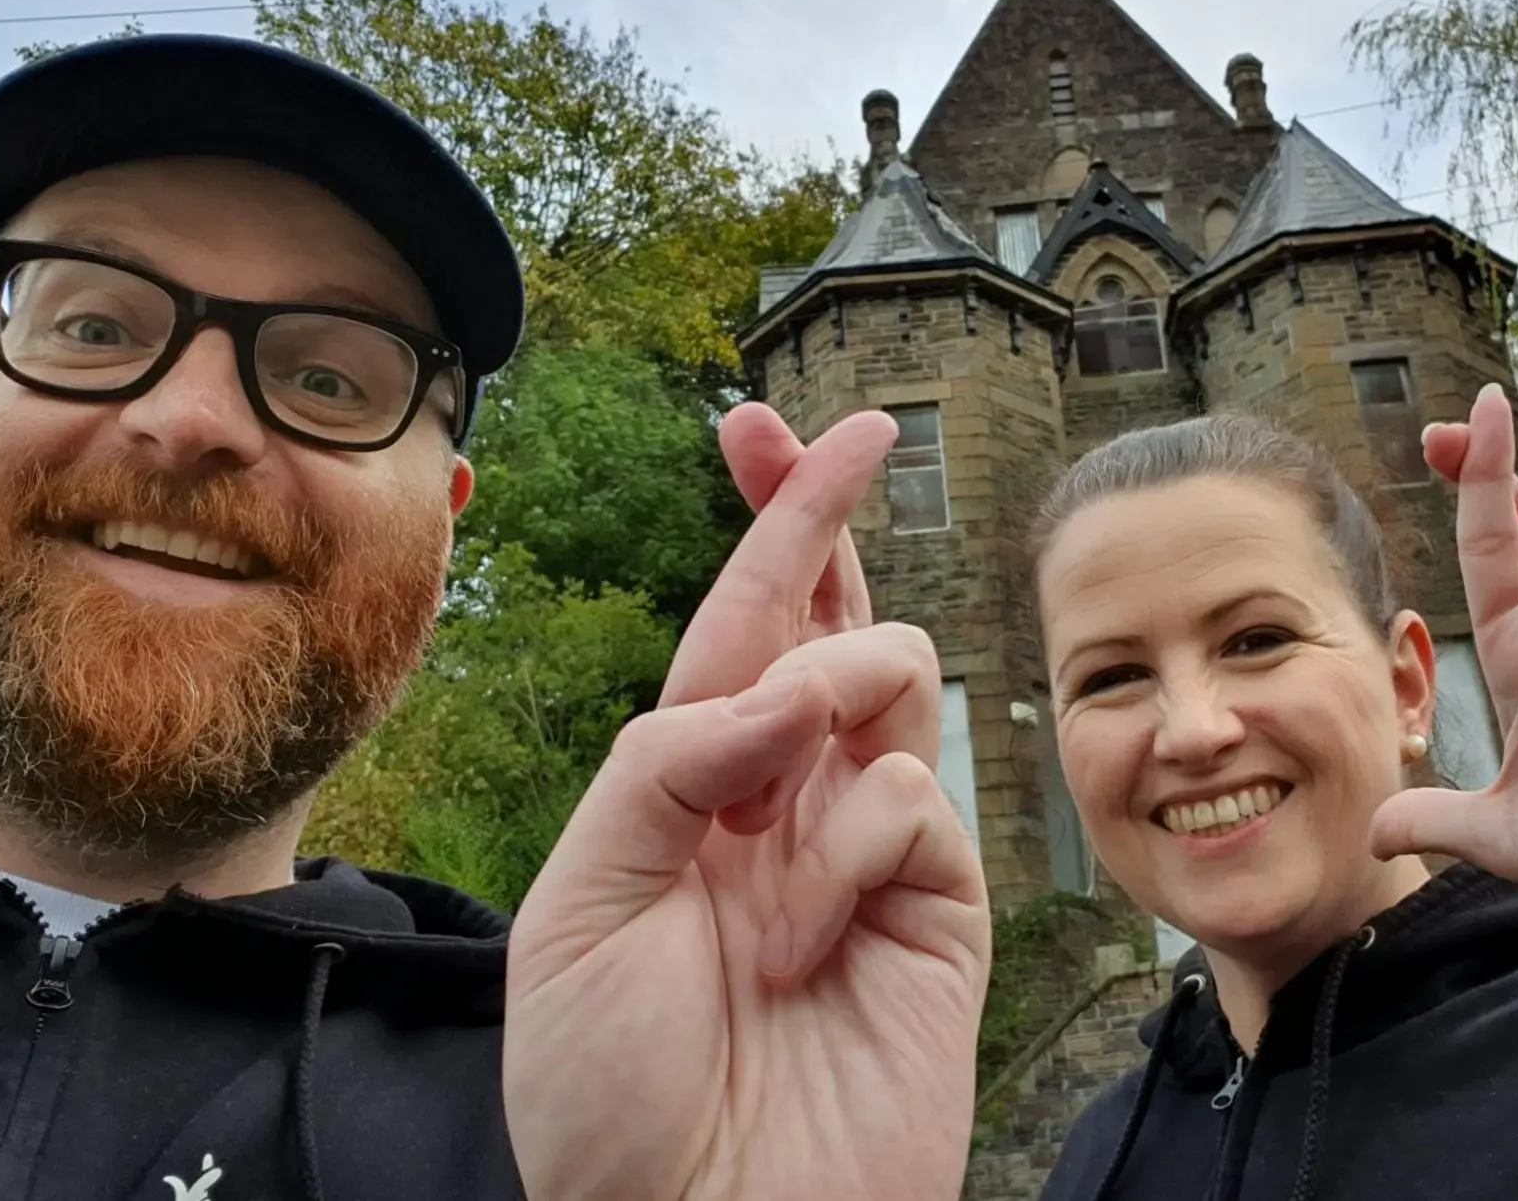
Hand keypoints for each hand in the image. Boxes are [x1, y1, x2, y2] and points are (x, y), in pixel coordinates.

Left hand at [505, 406, 991, 1200]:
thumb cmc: (610, 1096)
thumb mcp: (580, 908)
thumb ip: (666, 764)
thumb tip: (776, 681)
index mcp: (684, 800)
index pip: (727, 631)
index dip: (755, 526)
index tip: (763, 422)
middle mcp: (778, 809)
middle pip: (821, 624)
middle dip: (822, 521)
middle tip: (847, 437)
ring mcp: (863, 856)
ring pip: (888, 681)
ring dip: (829, 695)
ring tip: (779, 807)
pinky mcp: (938, 911)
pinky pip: (912, 800)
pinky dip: (858, 837)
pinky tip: (818, 925)